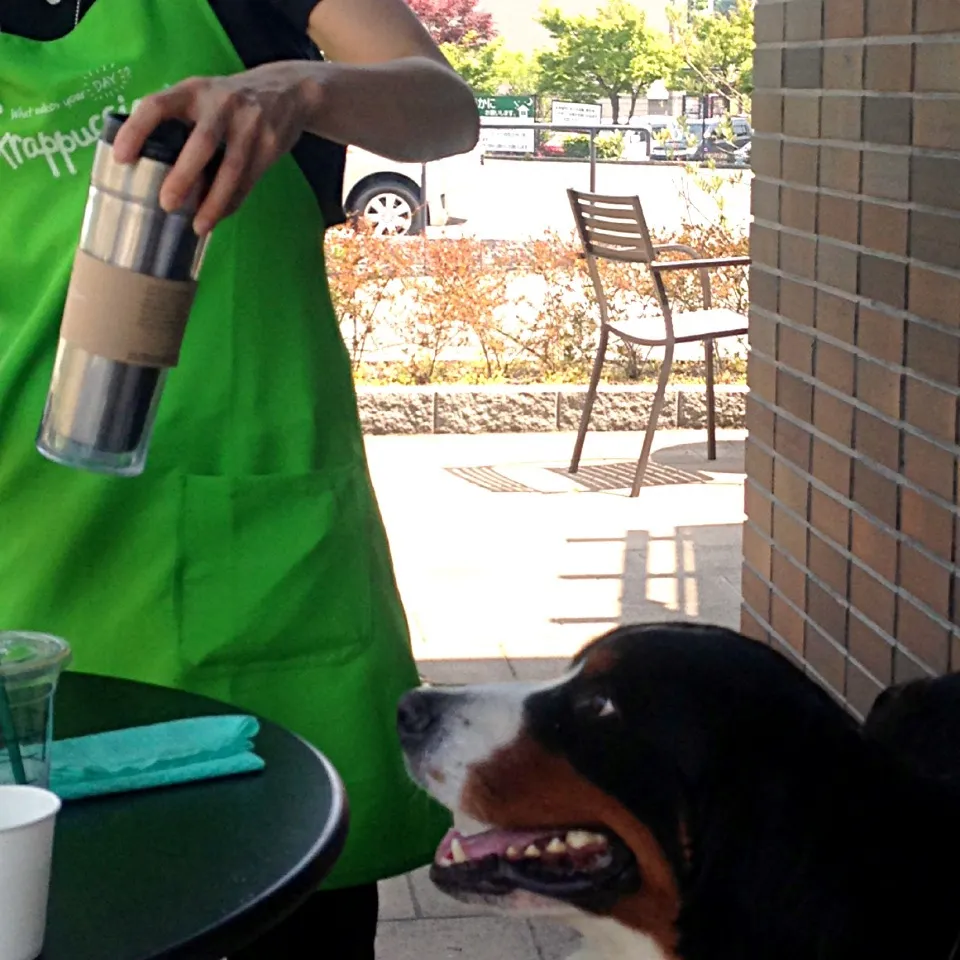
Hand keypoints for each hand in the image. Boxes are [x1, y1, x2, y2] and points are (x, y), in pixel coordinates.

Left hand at [112, 63, 318, 234]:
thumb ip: (181, 119)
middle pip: (202, 143)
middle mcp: (223, 104)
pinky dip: (232, 202)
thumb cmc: (231, 101)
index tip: (121, 159)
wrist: (288, 90)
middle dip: (183, 176)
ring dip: (213, 202)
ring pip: (231, 170)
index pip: (158, 105)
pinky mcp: (271, 145)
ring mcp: (251, 125)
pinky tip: (218, 217)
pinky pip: (248, 181)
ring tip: (198, 226)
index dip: (136, 130)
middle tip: (166, 204)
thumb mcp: (204, 96)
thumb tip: (149, 165)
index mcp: (194, 90)